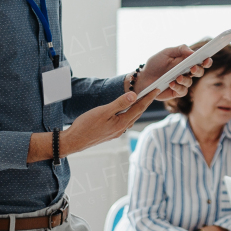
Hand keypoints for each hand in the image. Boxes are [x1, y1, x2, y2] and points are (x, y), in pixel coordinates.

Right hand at [38, 89, 160, 160]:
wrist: (74, 141)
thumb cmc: (86, 126)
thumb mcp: (103, 111)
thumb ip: (119, 103)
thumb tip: (134, 96)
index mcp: (121, 123)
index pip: (139, 108)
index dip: (148, 98)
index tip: (157, 89)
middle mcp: (121, 129)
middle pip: (137, 113)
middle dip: (145, 102)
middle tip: (153, 92)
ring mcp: (116, 132)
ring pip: (130, 118)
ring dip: (137, 109)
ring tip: (142, 100)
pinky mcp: (110, 133)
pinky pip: (124, 122)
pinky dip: (128, 114)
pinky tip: (125, 111)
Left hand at [136, 45, 212, 100]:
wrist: (143, 77)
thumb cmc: (155, 64)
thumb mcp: (166, 52)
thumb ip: (180, 49)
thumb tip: (192, 52)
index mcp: (186, 62)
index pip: (201, 61)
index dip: (206, 61)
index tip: (206, 59)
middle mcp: (186, 72)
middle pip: (200, 72)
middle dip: (198, 70)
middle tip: (193, 68)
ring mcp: (182, 83)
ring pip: (190, 82)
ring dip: (185, 79)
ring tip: (177, 77)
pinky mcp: (176, 92)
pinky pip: (182, 91)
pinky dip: (178, 87)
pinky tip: (171, 83)